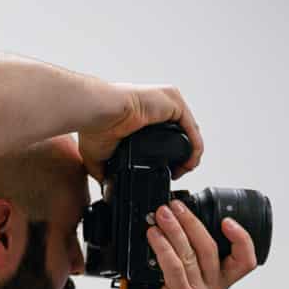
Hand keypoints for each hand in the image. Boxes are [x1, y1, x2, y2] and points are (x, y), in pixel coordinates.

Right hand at [78, 85, 202, 180]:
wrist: (97, 113)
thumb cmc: (94, 126)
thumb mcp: (101, 154)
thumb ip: (106, 170)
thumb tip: (106, 187)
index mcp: (144, 113)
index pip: (167, 133)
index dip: (171, 156)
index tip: (167, 172)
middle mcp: (158, 104)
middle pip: (182, 133)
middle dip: (182, 156)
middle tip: (176, 173)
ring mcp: (167, 101)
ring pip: (190, 131)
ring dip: (190, 154)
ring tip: (183, 171)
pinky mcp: (174, 102)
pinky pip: (192, 129)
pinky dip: (194, 149)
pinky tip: (188, 164)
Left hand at [121, 200, 259, 288]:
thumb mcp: (184, 281)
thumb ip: (188, 258)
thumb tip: (177, 223)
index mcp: (220, 283)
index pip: (245, 261)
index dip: (242, 239)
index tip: (227, 220)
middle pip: (211, 248)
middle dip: (192, 222)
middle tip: (175, 206)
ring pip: (191, 254)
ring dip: (174, 229)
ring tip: (161, 215)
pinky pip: (174, 266)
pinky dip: (163, 246)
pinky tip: (153, 235)